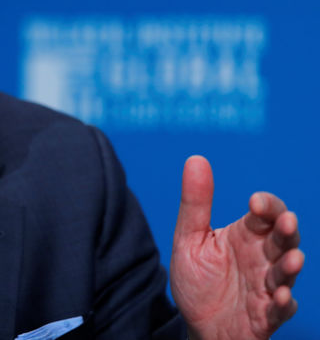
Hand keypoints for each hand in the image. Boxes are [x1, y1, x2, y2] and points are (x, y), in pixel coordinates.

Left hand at [170, 155, 303, 339]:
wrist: (197, 324)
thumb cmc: (198, 280)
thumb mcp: (189, 239)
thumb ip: (195, 203)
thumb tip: (196, 158)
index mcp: (246, 236)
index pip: (265, 214)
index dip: (267, 205)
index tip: (255, 202)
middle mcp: (262, 258)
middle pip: (284, 239)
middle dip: (287, 230)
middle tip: (286, 222)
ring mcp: (267, 287)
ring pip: (287, 273)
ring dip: (291, 266)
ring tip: (293, 259)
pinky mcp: (266, 315)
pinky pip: (280, 310)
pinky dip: (283, 304)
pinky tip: (280, 298)